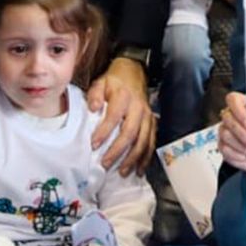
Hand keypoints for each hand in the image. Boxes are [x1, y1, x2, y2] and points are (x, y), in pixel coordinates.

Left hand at [86, 56, 151, 173]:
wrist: (134, 73)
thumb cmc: (113, 81)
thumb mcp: (100, 82)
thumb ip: (95, 94)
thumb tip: (93, 108)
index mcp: (123, 97)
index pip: (114, 116)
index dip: (104, 131)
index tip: (94, 145)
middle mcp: (138, 108)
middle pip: (130, 133)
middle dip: (118, 150)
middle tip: (105, 163)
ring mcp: (147, 116)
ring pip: (143, 140)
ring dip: (133, 158)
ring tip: (122, 172)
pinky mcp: (152, 123)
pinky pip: (151, 142)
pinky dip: (146, 158)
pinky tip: (139, 170)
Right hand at [219, 92, 245, 170]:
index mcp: (245, 106)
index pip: (233, 99)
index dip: (238, 110)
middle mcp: (232, 116)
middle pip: (227, 118)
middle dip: (243, 134)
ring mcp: (225, 130)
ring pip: (225, 134)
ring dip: (241, 145)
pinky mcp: (222, 145)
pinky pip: (224, 148)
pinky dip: (237, 154)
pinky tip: (245, 155)